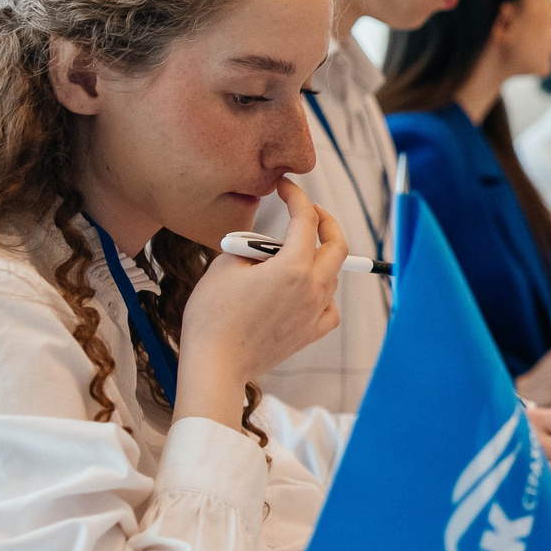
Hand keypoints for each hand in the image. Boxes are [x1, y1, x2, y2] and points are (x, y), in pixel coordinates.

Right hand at [175, 178, 345, 426]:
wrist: (215, 363)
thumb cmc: (213, 314)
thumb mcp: (225, 264)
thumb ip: (252, 246)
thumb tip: (265, 244)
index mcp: (293, 266)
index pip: (306, 219)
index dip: (296, 197)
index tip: (285, 187)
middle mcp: (313, 288)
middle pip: (337, 245)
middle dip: (325, 221)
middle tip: (309, 211)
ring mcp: (315, 313)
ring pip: (333, 275)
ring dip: (319, 258)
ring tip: (295, 252)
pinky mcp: (310, 334)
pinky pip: (330, 307)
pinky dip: (323, 294)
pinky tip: (307, 292)